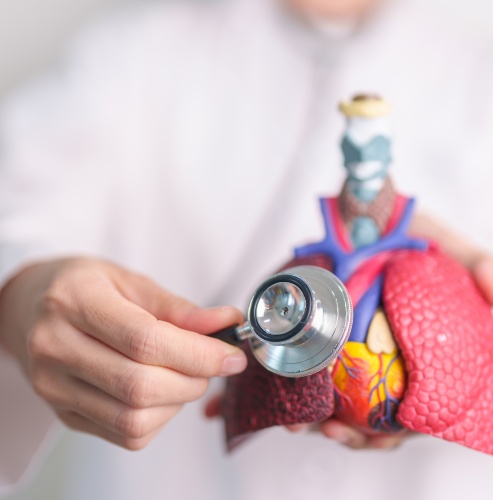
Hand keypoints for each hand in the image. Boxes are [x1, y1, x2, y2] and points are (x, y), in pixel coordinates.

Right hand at [0, 258, 245, 449]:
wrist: (30, 306)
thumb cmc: (85, 287)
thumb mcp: (131, 281)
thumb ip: (179, 308)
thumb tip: (226, 324)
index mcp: (74, 302)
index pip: (144, 340)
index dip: (199, 353)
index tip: (232, 355)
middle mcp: (55, 347)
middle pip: (140, 386)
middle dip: (194, 380)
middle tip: (214, 364)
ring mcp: (54, 387)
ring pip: (133, 418)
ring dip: (178, 402)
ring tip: (185, 374)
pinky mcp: (63, 414)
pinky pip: (125, 434)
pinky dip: (159, 419)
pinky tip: (161, 391)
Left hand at [205, 212, 492, 450]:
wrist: (362, 202)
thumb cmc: (406, 227)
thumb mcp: (445, 242)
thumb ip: (477, 261)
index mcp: (409, 355)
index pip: (405, 414)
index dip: (388, 435)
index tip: (365, 435)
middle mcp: (374, 358)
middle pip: (361, 416)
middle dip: (343, 432)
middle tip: (323, 429)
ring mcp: (337, 348)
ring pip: (321, 401)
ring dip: (302, 418)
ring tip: (288, 420)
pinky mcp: (302, 333)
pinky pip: (283, 369)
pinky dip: (263, 392)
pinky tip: (240, 406)